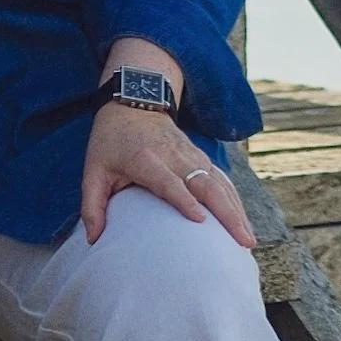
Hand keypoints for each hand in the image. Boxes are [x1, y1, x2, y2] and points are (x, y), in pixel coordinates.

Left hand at [82, 103, 255, 248]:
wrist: (133, 99)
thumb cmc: (110, 140)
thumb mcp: (93, 169)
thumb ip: (91, 205)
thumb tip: (93, 240)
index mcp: (145, 159)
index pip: (167, 181)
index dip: (183, 198)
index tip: (200, 219)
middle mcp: (173, 155)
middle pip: (204, 183)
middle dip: (226, 212)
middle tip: (242, 241)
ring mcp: (189, 153)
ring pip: (218, 182)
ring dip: (236, 209)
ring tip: (249, 240)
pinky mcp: (198, 155)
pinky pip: (220, 178)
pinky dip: (234, 199)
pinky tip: (244, 221)